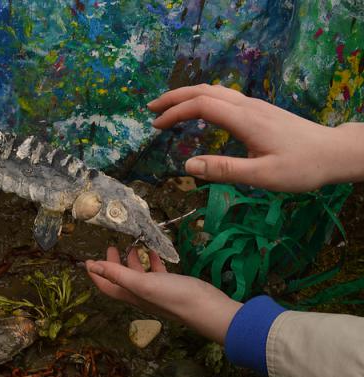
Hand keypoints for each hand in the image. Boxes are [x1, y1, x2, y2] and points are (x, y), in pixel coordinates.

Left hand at [86, 247, 240, 343]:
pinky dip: (152, 261)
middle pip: (121, 279)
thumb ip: (117, 274)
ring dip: (133, 260)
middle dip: (113, 264)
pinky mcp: (171, 285)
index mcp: (130, 295)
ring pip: (139, 275)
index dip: (96, 274)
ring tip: (132, 245)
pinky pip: (157, 272)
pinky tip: (153, 251)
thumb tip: (92, 267)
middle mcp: (140, 294)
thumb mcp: (142, 283)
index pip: (107, 286)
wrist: (205, 308)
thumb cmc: (172, 296)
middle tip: (111, 246)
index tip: (88, 260)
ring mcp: (156, 291)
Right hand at [148, 84, 363, 191]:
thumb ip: (224, 170)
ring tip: (168, 108)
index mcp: (245, 120)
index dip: (175, 113)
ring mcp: (254, 106)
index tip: (156, 126)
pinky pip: (223, 96)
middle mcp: (247, 106)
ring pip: (214, 90)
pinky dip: (201, 99)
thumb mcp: (262, 176)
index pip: (201, 105)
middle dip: (175, 97)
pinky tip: (198, 111)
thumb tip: (187, 165)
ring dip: (188, 96)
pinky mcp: (259, 111)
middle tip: (151, 109)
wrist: (334, 152)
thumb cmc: (301, 167)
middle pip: (204, 90)